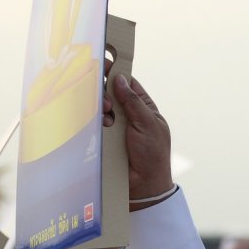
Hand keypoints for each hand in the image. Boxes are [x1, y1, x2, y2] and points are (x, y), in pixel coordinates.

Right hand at [103, 73, 173, 203]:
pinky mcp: (104, 139)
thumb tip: (120, 79)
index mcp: (144, 107)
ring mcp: (115, 127)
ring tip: (107, 117)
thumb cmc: (153, 154)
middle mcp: (128, 115)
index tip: (105, 63)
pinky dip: (96, 122)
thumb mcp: (148, 124)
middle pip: (110, 94)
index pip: (128, 84)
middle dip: (106, 93)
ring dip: (102, 109)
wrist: (144, 185)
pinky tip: (100, 125)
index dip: (117, 73)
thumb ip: (133, 101)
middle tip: (107, 102)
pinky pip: (95, 125)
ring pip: (101, 108)